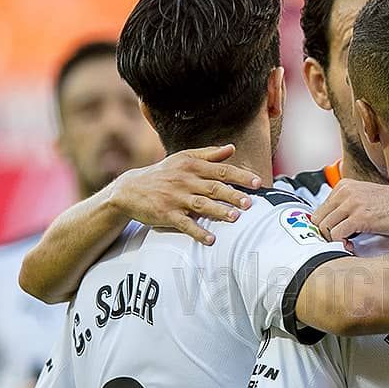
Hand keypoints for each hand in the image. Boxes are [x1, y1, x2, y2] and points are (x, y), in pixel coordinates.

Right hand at [111, 144, 262, 244]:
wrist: (131, 189)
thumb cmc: (163, 173)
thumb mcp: (183, 158)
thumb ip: (209, 154)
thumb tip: (232, 148)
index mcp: (192, 166)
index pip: (221, 170)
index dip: (240, 176)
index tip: (257, 183)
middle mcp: (185, 180)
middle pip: (214, 188)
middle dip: (233, 195)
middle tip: (250, 203)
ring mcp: (176, 198)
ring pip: (201, 205)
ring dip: (218, 212)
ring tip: (235, 218)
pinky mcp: (166, 214)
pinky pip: (184, 224)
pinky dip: (197, 232)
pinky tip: (211, 239)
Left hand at [313, 179, 388, 240]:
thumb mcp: (365, 199)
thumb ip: (347, 208)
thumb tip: (330, 229)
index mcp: (344, 186)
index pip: (319, 211)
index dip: (325, 228)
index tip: (337, 236)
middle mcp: (345, 192)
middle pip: (318, 221)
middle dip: (326, 236)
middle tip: (342, 242)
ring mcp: (352, 204)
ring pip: (324, 229)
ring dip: (334, 241)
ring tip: (349, 244)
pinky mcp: (360, 217)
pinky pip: (336, 235)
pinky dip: (341, 245)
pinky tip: (353, 246)